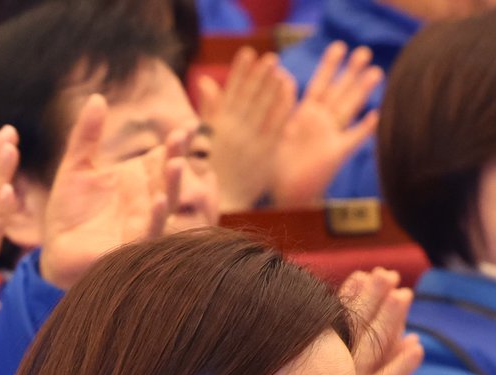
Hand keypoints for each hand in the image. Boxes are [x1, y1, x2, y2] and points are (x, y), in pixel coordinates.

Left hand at [39, 94, 187, 290]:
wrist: (54, 249)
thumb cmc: (69, 211)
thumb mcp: (76, 166)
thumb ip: (86, 134)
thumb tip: (97, 97)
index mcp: (137, 180)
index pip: (163, 156)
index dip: (177, 142)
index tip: (189, 124)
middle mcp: (146, 201)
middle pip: (168, 176)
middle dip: (176, 156)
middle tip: (180, 136)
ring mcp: (142, 224)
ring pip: (167, 203)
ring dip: (174, 185)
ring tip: (177, 164)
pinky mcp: (131, 246)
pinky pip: (150, 231)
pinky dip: (157, 217)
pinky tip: (160, 200)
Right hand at [196, 49, 294, 211]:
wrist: (224, 200)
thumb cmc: (213, 170)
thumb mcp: (205, 138)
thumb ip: (209, 109)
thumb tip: (205, 81)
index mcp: (220, 126)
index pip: (231, 92)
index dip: (240, 72)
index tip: (248, 53)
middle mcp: (236, 131)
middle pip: (250, 97)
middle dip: (259, 75)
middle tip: (270, 57)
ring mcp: (252, 142)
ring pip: (264, 108)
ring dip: (272, 86)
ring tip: (280, 68)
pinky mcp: (266, 154)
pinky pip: (277, 125)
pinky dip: (283, 107)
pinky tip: (290, 91)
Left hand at [271, 42, 381, 207]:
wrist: (281, 192)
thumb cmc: (273, 162)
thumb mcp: (273, 127)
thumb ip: (281, 103)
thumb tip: (282, 74)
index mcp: (304, 113)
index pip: (320, 83)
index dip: (329, 65)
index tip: (339, 46)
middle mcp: (321, 122)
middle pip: (339, 91)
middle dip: (351, 72)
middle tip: (365, 51)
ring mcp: (331, 137)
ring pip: (349, 108)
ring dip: (362, 91)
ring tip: (376, 72)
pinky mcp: (336, 154)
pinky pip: (353, 139)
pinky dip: (365, 128)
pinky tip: (376, 115)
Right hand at [340, 269, 422, 374]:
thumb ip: (383, 373)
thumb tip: (414, 340)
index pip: (343, 332)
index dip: (355, 301)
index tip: (363, 275)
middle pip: (359, 336)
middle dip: (372, 303)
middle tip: (385, 275)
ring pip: (372, 356)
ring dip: (387, 324)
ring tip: (402, 295)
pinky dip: (401, 369)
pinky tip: (415, 348)